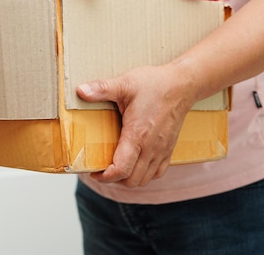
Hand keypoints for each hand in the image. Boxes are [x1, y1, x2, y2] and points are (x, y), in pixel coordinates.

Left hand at [76, 63, 193, 186]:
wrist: (182, 85)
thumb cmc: (155, 84)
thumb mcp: (125, 83)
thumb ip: (102, 88)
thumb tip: (80, 91)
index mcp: (138, 135)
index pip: (121, 169)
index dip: (105, 176)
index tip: (93, 170)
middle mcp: (151, 148)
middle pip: (131, 180)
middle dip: (113, 179)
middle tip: (101, 168)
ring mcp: (162, 150)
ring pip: (144, 180)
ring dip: (128, 178)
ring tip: (116, 166)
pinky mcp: (169, 149)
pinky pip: (157, 173)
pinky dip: (144, 174)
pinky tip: (135, 163)